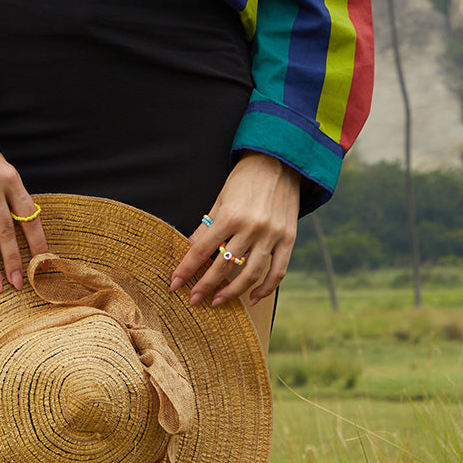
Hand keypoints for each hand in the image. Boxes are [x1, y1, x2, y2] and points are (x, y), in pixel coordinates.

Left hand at [169, 153, 299, 307]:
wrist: (278, 162)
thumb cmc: (244, 179)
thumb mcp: (220, 198)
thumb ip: (206, 227)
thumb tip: (190, 250)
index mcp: (230, 215)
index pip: (202, 250)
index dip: (186, 269)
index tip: (175, 285)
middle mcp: (251, 227)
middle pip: (224, 266)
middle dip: (205, 286)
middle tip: (194, 300)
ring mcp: (272, 235)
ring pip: (250, 274)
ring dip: (232, 292)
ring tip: (218, 301)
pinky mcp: (288, 239)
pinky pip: (277, 271)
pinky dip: (265, 288)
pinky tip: (252, 297)